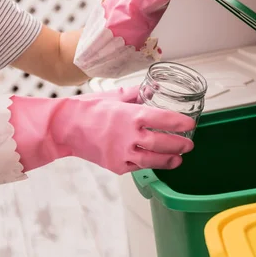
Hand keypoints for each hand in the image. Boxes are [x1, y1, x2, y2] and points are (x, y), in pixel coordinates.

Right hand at [9, 86, 194, 174]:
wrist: (65, 127)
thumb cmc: (88, 108)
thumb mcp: (114, 96)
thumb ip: (135, 94)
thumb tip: (152, 89)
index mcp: (131, 115)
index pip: (164, 120)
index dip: (180, 123)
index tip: (190, 125)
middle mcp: (129, 135)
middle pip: (163, 143)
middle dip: (180, 145)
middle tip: (189, 144)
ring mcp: (122, 153)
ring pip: (153, 160)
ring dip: (169, 160)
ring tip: (178, 159)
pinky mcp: (116, 165)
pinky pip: (137, 167)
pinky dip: (148, 165)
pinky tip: (155, 162)